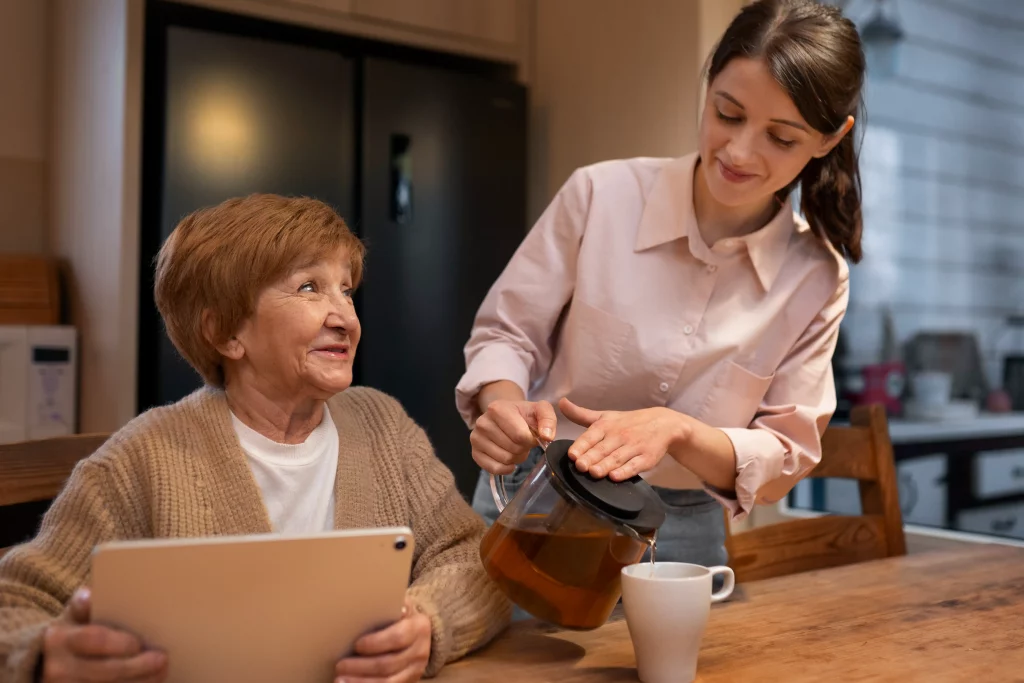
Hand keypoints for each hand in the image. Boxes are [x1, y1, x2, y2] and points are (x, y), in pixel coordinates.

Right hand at [41, 587, 167, 682]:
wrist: (46, 665)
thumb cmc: (71, 636)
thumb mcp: (72, 618)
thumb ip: (83, 605)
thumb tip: (90, 595)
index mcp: (59, 640)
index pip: (93, 640)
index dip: (119, 644)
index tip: (139, 643)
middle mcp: (58, 669)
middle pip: (105, 671)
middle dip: (137, 667)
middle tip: (162, 659)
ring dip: (139, 682)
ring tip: (162, 673)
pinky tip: (148, 682)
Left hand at [335, 597, 431, 682]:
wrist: (417, 635)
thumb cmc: (399, 618)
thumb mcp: (399, 606)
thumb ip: (388, 605)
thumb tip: (369, 602)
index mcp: (418, 628)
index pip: (397, 638)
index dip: (375, 643)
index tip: (356, 644)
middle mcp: (420, 652)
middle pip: (388, 664)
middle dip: (361, 666)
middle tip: (340, 664)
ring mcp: (415, 671)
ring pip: (388, 682)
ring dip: (361, 682)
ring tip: (341, 679)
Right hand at [470, 399, 556, 474]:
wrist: (505, 416)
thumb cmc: (523, 414)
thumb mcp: (539, 409)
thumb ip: (548, 419)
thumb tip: (547, 436)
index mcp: (497, 408)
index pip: (520, 435)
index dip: (531, 440)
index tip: (531, 436)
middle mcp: (482, 422)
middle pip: (513, 448)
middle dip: (523, 449)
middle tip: (523, 443)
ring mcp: (476, 438)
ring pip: (504, 459)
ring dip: (516, 458)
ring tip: (515, 448)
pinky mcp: (474, 452)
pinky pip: (493, 469)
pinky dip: (505, 468)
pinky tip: (509, 460)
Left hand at [560, 398, 689, 480]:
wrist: (663, 424)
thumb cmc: (628, 422)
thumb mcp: (605, 416)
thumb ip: (581, 414)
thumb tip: (561, 403)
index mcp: (607, 425)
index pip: (591, 436)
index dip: (581, 446)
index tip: (572, 455)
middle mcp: (620, 435)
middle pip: (603, 449)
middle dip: (591, 458)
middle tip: (580, 466)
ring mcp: (634, 447)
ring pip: (617, 458)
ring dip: (605, 465)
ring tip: (594, 473)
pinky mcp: (647, 458)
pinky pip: (635, 466)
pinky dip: (625, 472)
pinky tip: (615, 477)